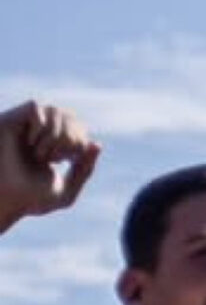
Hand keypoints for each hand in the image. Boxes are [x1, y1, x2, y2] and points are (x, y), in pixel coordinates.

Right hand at [0, 99, 100, 229]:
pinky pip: (36, 107)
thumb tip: (97, 143)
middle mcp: (41, 134)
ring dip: (55, 136)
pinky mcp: (12, 119)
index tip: (67, 161)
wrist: (5, 198)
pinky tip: (30, 142)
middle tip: (54, 159)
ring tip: (41, 155)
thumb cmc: (31, 198)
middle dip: (71, 140)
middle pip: (72, 118)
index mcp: (55, 148)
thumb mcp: (67, 189)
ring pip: (56, 111)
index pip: (80, 131)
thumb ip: (84, 170)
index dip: (81, 144)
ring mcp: (26, 125)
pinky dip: (40, 126)